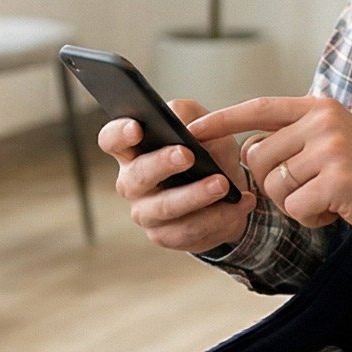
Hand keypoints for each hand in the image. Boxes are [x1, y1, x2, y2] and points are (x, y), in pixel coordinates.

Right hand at [100, 98, 251, 254]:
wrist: (229, 193)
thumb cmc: (208, 153)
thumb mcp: (205, 126)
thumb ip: (191, 115)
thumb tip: (180, 119)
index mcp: (133, 150)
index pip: (112, 140)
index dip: (119, 134)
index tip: (137, 128)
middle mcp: (132, 182)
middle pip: (137, 175)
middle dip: (161, 165)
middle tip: (188, 155)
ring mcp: (146, 212)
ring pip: (165, 207)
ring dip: (195, 196)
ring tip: (222, 184)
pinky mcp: (165, 236)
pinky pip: (189, 230)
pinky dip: (219, 217)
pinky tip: (239, 204)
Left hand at [189, 97, 351, 249]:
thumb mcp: (333, 145)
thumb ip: (293, 141)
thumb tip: (244, 151)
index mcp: (319, 108)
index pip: (257, 109)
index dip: (222, 120)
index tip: (192, 130)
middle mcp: (323, 121)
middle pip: (257, 157)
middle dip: (273, 185)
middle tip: (311, 191)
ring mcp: (332, 148)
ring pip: (274, 185)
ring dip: (294, 204)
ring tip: (330, 199)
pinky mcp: (338, 179)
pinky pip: (295, 207)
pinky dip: (311, 218)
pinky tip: (339, 211)